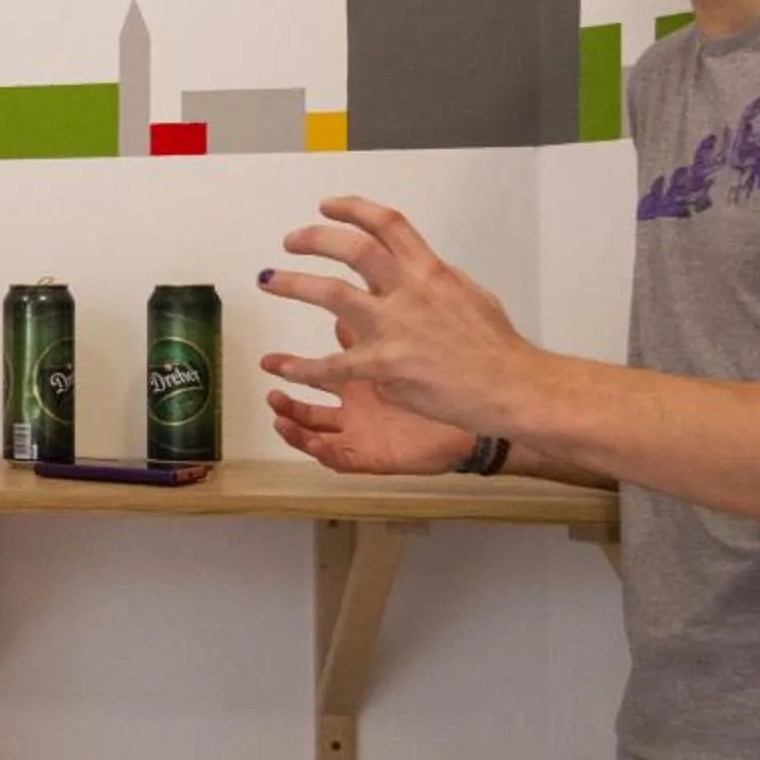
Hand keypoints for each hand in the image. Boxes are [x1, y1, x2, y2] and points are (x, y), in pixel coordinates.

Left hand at [256, 196, 542, 430]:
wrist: (508, 386)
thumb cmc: (495, 347)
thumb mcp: (469, 295)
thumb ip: (432, 280)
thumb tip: (411, 268)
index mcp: (430, 271)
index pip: (386, 224)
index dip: (351, 209)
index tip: (327, 206)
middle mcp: (408, 292)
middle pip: (352, 248)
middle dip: (315, 237)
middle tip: (292, 240)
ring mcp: (394, 328)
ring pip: (330, 294)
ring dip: (292, 283)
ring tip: (269, 279)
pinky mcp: (384, 366)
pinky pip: (330, 364)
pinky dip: (298, 366)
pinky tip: (276, 365)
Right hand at [265, 322, 478, 474]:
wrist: (494, 412)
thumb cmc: (461, 380)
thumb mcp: (417, 342)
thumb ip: (383, 326)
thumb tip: (358, 304)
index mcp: (374, 376)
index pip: (330, 367)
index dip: (304, 360)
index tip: (280, 349)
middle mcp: (364, 406)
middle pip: (315, 397)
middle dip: (288, 381)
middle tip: (265, 367)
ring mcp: (366, 431)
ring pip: (316, 427)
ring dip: (289, 415)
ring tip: (271, 403)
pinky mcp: (371, 455)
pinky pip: (332, 454)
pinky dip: (306, 443)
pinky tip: (285, 430)